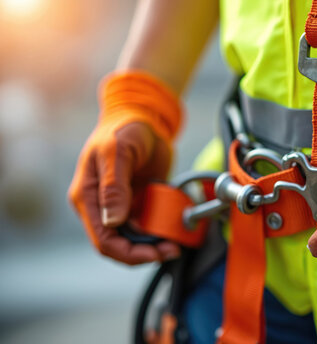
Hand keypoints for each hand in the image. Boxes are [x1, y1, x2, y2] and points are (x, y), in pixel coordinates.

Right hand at [68, 71, 182, 264]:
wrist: (144, 118)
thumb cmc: (124, 130)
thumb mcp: (118, 153)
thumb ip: (114, 186)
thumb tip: (113, 221)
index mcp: (87, 197)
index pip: (103, 239)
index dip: (128, 253)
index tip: (154, 253)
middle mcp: (102, 207)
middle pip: (119, 245)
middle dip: (144, 253)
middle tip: (170, 250)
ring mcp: (121, 207)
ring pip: (135, 240)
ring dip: (154, 245)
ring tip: (175, 242)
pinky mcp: (138, 203)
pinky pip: (149, 226)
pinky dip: (161, 231)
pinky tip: (175, 229)